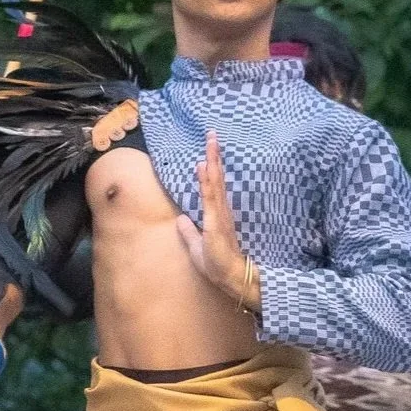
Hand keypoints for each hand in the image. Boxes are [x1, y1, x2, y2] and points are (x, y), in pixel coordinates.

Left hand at [175, 132, 257, 308]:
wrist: (229, 277)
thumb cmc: (215, 264)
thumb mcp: (195, 246)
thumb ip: (189, 232)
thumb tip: (181, 219)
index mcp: (216, 214)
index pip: (212, 186)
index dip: (210, 167)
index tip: (207, 149)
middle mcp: (219, 210)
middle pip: (215, 178)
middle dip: (213, 155)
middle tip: (211, 134)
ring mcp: (218, 214)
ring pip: (214, 182)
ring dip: (211, 161)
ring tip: (210, 141)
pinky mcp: (216, 222)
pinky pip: (210, 197)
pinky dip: (206, 181)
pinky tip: (203, 167)